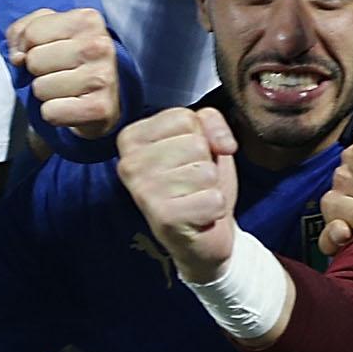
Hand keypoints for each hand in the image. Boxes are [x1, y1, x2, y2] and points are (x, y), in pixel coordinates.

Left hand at [9, 7, 122, 140]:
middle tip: (59, 72)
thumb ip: (23, 30)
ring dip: (47, 93)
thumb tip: (17, 57)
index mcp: (88, 19)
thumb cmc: (73, 59)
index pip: (32, 33)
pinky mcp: (99, 108)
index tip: (47, 51)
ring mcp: (101, 77)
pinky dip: (54, 113)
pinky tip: (70, 105)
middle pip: (34, 60)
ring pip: (40, 88)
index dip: (28, 46)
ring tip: (66, 89)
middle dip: (39, 70)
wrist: (109, 96)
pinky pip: (50, 112)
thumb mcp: (50, 31)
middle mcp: (98, 45)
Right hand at [116, 107, 240, 281]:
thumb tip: (224, 144)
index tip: (188, 157)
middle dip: (205, 163)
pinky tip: (198, 216)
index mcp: (131, 138)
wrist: (202, 234)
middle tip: (192, 183)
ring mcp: (143, 192)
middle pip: (195, 143)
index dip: (200, 136)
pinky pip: (213, 198)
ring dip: (211, 187)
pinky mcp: (163, 218)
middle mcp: (129, 164)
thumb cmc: (197, 182)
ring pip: (205, 171)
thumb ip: (210, 120)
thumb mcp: (204, 138)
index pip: (183, 117)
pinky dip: (215, 208)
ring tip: (195, 198)